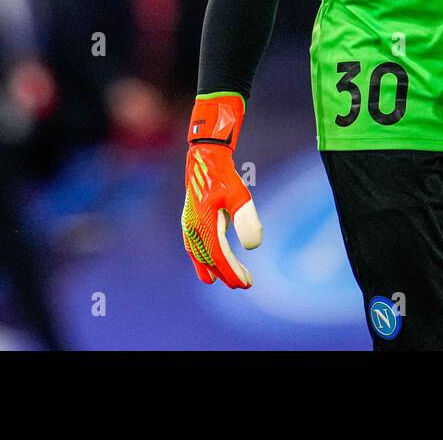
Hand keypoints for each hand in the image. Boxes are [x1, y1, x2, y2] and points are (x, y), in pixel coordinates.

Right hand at [181, 94, 261, 287]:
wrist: (205, 158)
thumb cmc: (224, 176)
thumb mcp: (239, 195)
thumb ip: (245, 219)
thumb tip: (253, 246)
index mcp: (204, 222)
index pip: (219, 255)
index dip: (232, 271)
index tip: (246, 283)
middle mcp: (193, 226)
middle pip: (209, 258)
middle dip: (226, 273)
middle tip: (243, 284)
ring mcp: (189, 224)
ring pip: (200, 255)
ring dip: (213, 269)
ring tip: (225, 281)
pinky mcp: (189, 221)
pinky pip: (194, 248)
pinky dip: (201, 260)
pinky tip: (207, 267)